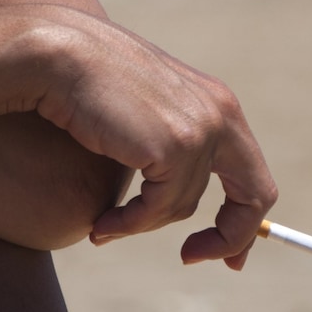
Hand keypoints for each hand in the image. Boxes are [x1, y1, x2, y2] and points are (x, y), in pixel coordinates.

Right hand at [32, 7, 277, 269]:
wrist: (58, 54)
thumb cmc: (86, 85)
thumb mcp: (143, 113)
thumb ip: (168, 145)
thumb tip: (178, 198)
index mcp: (218, 104)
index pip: (253, 174)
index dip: (243, 220)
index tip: (226, 253)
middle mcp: (220, 114)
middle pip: (252, 197)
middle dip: (228, 238)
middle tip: (191, 257)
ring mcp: (201, 130)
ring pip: (182, 206)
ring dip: (143, 223)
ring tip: (107, 225)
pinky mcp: (174, 146)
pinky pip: (156, 208)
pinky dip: (128, 223)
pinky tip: (101, 225)